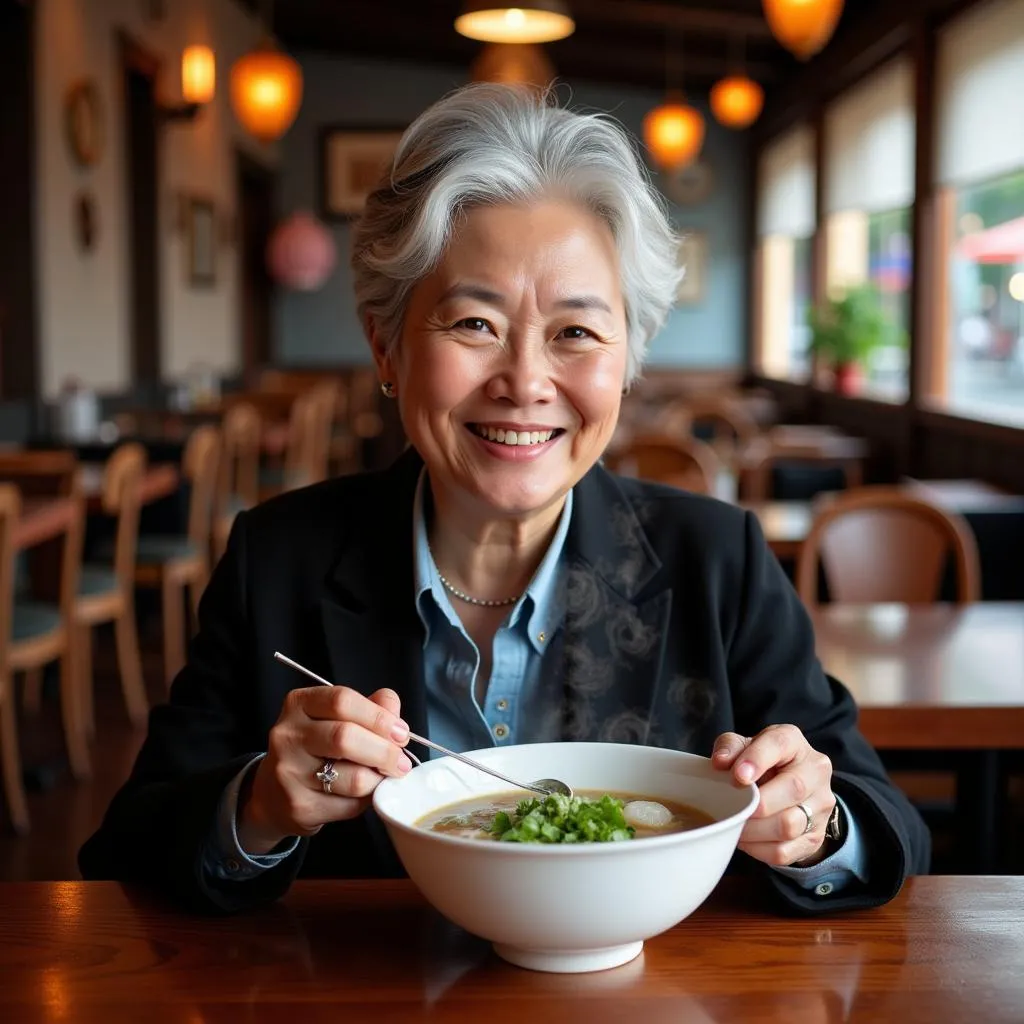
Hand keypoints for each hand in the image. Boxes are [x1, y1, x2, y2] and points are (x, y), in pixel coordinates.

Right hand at [238, 685, 411, 854]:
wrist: (274, 794)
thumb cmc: (316, 749)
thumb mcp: (337, 718)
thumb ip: (370, 708)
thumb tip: (395, 715)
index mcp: (299, 705)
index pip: (342, 701)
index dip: (378, 716)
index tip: (401, 732)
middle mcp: (288, 736)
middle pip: (345, 737)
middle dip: (385, 751)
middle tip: (402, 761)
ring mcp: (290, 773)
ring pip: (354, 777)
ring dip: (379, 779)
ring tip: (383, 777)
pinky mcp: (299, 807)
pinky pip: (350, 805)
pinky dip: (367, 800)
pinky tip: (363, 794)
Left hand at [711, 725, 835, 867]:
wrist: (786, 790)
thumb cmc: (760, 764)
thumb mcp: (742, 747)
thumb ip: (729, 747)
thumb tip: (720, 762)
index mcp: (793, 742)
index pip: (779, 744)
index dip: (757, 759)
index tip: (737, 776)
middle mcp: (815, 771)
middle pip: (794, 788)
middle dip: (757, 803)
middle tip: (732, 809)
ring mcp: (820, 806)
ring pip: (789, 825)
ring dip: (754, 830)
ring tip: (735, 825)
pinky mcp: (815, 837)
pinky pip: (785, 851)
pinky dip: (758, 849)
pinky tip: (746, 839)